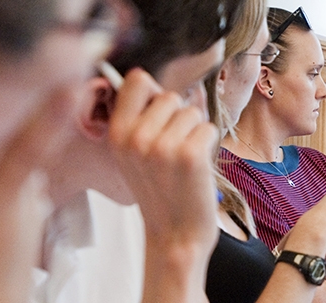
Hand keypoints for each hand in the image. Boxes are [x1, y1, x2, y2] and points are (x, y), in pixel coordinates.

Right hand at [106, 68, 218, 248]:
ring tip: (183, 161)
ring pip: (191, 112)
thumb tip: (145, 78)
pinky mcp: (189, 154)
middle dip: (177, 117)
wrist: (175, 235)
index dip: (152, 92)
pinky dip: (208, 144)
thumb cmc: (159, 192)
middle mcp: (135, 137)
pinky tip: (197, 167)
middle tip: (172, 150)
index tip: (158, 113)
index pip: (136, 80)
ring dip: (194, 132)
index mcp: (116, 134)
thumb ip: (135, 119)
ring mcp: (161, 146)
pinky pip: (208, 128)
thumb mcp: (131, 155)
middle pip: (169, 96)